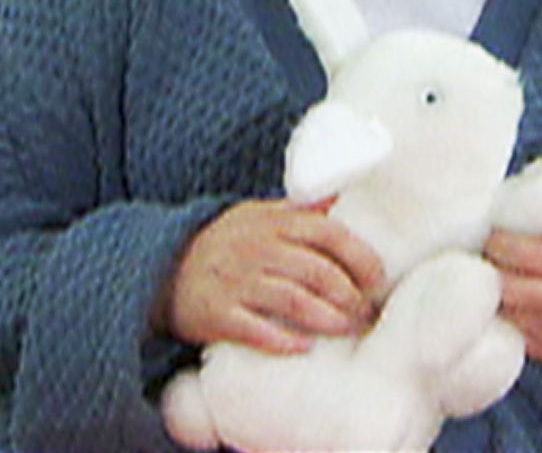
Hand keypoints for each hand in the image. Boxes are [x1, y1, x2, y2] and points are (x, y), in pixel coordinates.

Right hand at [158, 198, 385, 353]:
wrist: (163, 267)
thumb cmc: (224, 243)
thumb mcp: (258, 215)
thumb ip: (300, 211)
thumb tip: (343, 196)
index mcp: (272, 222)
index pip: (327, 233)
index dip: (359, 256)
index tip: (378, 278)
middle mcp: (256, 248)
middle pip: (317, 271)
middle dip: (350, 296)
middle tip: (367, 314)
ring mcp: (235, 281)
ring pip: (293, 300)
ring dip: (327, 318)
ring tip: (348, 329)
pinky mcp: (217, 314)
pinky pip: (255, 329)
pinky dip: (283, 339)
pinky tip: (304, 346)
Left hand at [483, 210, 541, 366]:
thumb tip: (524, 181)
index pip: (541, 254)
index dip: (508, 244)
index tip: (492, 233)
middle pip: (515, 287)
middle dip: (490, 267)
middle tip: (479, 251)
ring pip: (508, 311)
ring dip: (489, 292)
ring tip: (481, 271)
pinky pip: (513, 331)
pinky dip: (499, 313)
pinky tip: (493, 296)